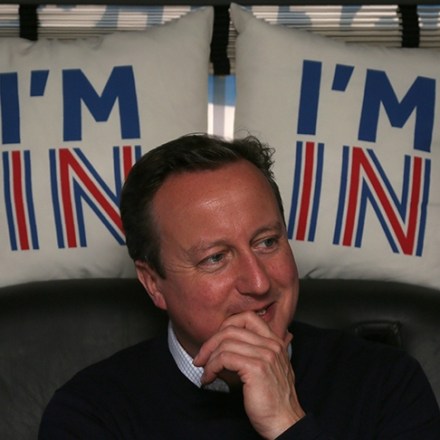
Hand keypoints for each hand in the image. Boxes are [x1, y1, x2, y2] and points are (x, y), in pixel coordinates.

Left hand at [193, 312, 304, 438]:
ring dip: (209, 358)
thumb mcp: (265, 369)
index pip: (247, 317)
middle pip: (231, 329)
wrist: (285, 422)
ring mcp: (265, 355)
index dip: (226, 326)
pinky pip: (224, 358)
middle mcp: (272, 345)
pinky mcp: (256, 368)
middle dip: (210, 343)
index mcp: (275, 342)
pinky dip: (211, 367)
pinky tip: (209, 378)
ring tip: (205, 372)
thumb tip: (221, 347)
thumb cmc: (272, 400)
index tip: (216, 342)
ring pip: (225, 343)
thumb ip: (251, 353)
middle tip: (201, 358)